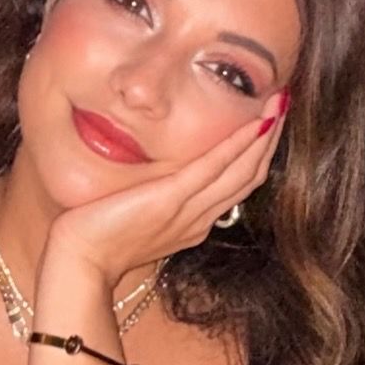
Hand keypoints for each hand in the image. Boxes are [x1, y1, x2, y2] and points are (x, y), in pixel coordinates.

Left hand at [45, 94, 287, 284]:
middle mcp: (199, 219)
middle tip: (285, 102)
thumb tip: (160, 172)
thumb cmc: (97, 240)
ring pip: (242, 171)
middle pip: (249, 176)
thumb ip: (155, 195)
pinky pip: (214, 169)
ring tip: (280, 101)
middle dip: (271, 138)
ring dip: (265, 134)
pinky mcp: (170, 200)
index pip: (237, 185)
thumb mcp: (136, 214)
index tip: (268, 121)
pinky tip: (255, 122)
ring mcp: (188, 211)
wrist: (79, 264)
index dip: (257, 153)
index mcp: (193, 223)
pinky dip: (238, 144)